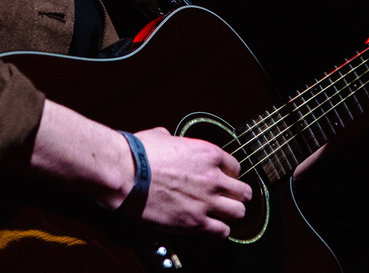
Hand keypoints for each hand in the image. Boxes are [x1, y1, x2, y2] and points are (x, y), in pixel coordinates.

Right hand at [127, 127, 253, 238]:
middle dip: (235, 195)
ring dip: (231, 214)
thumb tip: (168, 138)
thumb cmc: (139, 154)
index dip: (228, 175)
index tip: (221, 180)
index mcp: (208, 154)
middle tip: (225, 198)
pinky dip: (219, 230)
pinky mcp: (195, 222)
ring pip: (239, 213)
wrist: (125, 174)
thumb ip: (173, 139)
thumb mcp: (160, 136)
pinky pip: (223, 231)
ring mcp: (207, 201)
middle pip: (243, 192)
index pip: (235, 168)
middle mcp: (213, 178)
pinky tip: (210, 227)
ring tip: (220, 214)